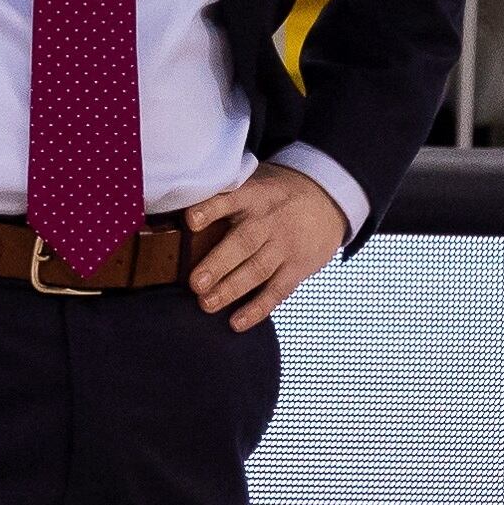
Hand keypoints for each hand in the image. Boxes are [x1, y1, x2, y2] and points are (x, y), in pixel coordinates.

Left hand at [183, 161, 346, 330]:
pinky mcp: (298, 267)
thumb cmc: (275, 194)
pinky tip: (237, 323)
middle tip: (195, 283)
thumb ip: (226, 196)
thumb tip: (176, 216)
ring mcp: (286, 245)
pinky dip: (257, 309)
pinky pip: (277, 291)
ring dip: (231, 289)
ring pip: (257, 269)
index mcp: (255, 195)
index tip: (190, 221)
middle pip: (244, 242)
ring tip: (206, 304)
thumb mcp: (256, 181)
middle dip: (218, 264)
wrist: (327, 198)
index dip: (210, 209)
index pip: (231, 199)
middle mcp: (270, 221)